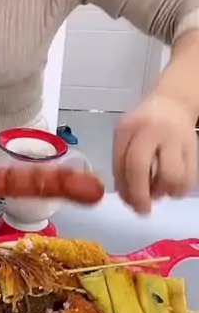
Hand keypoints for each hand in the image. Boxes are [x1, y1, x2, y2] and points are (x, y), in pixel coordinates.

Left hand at [113, 94, 197, 213]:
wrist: (173, 103)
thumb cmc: (143, 125)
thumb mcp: (125, 135)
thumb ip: (121, 162)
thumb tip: (127, 197)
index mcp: (129, 128)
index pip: (121, 161)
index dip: (124, 187)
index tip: (128, 202)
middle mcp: (151, 131)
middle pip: (140, 167)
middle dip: (139, 195)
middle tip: (142, 209)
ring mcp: (175, 139)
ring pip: (170, 176)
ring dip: (163, 192)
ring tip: (159, 191)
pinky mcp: (193, 148)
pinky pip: (189, 178)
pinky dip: (179, 190)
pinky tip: (172, 188)